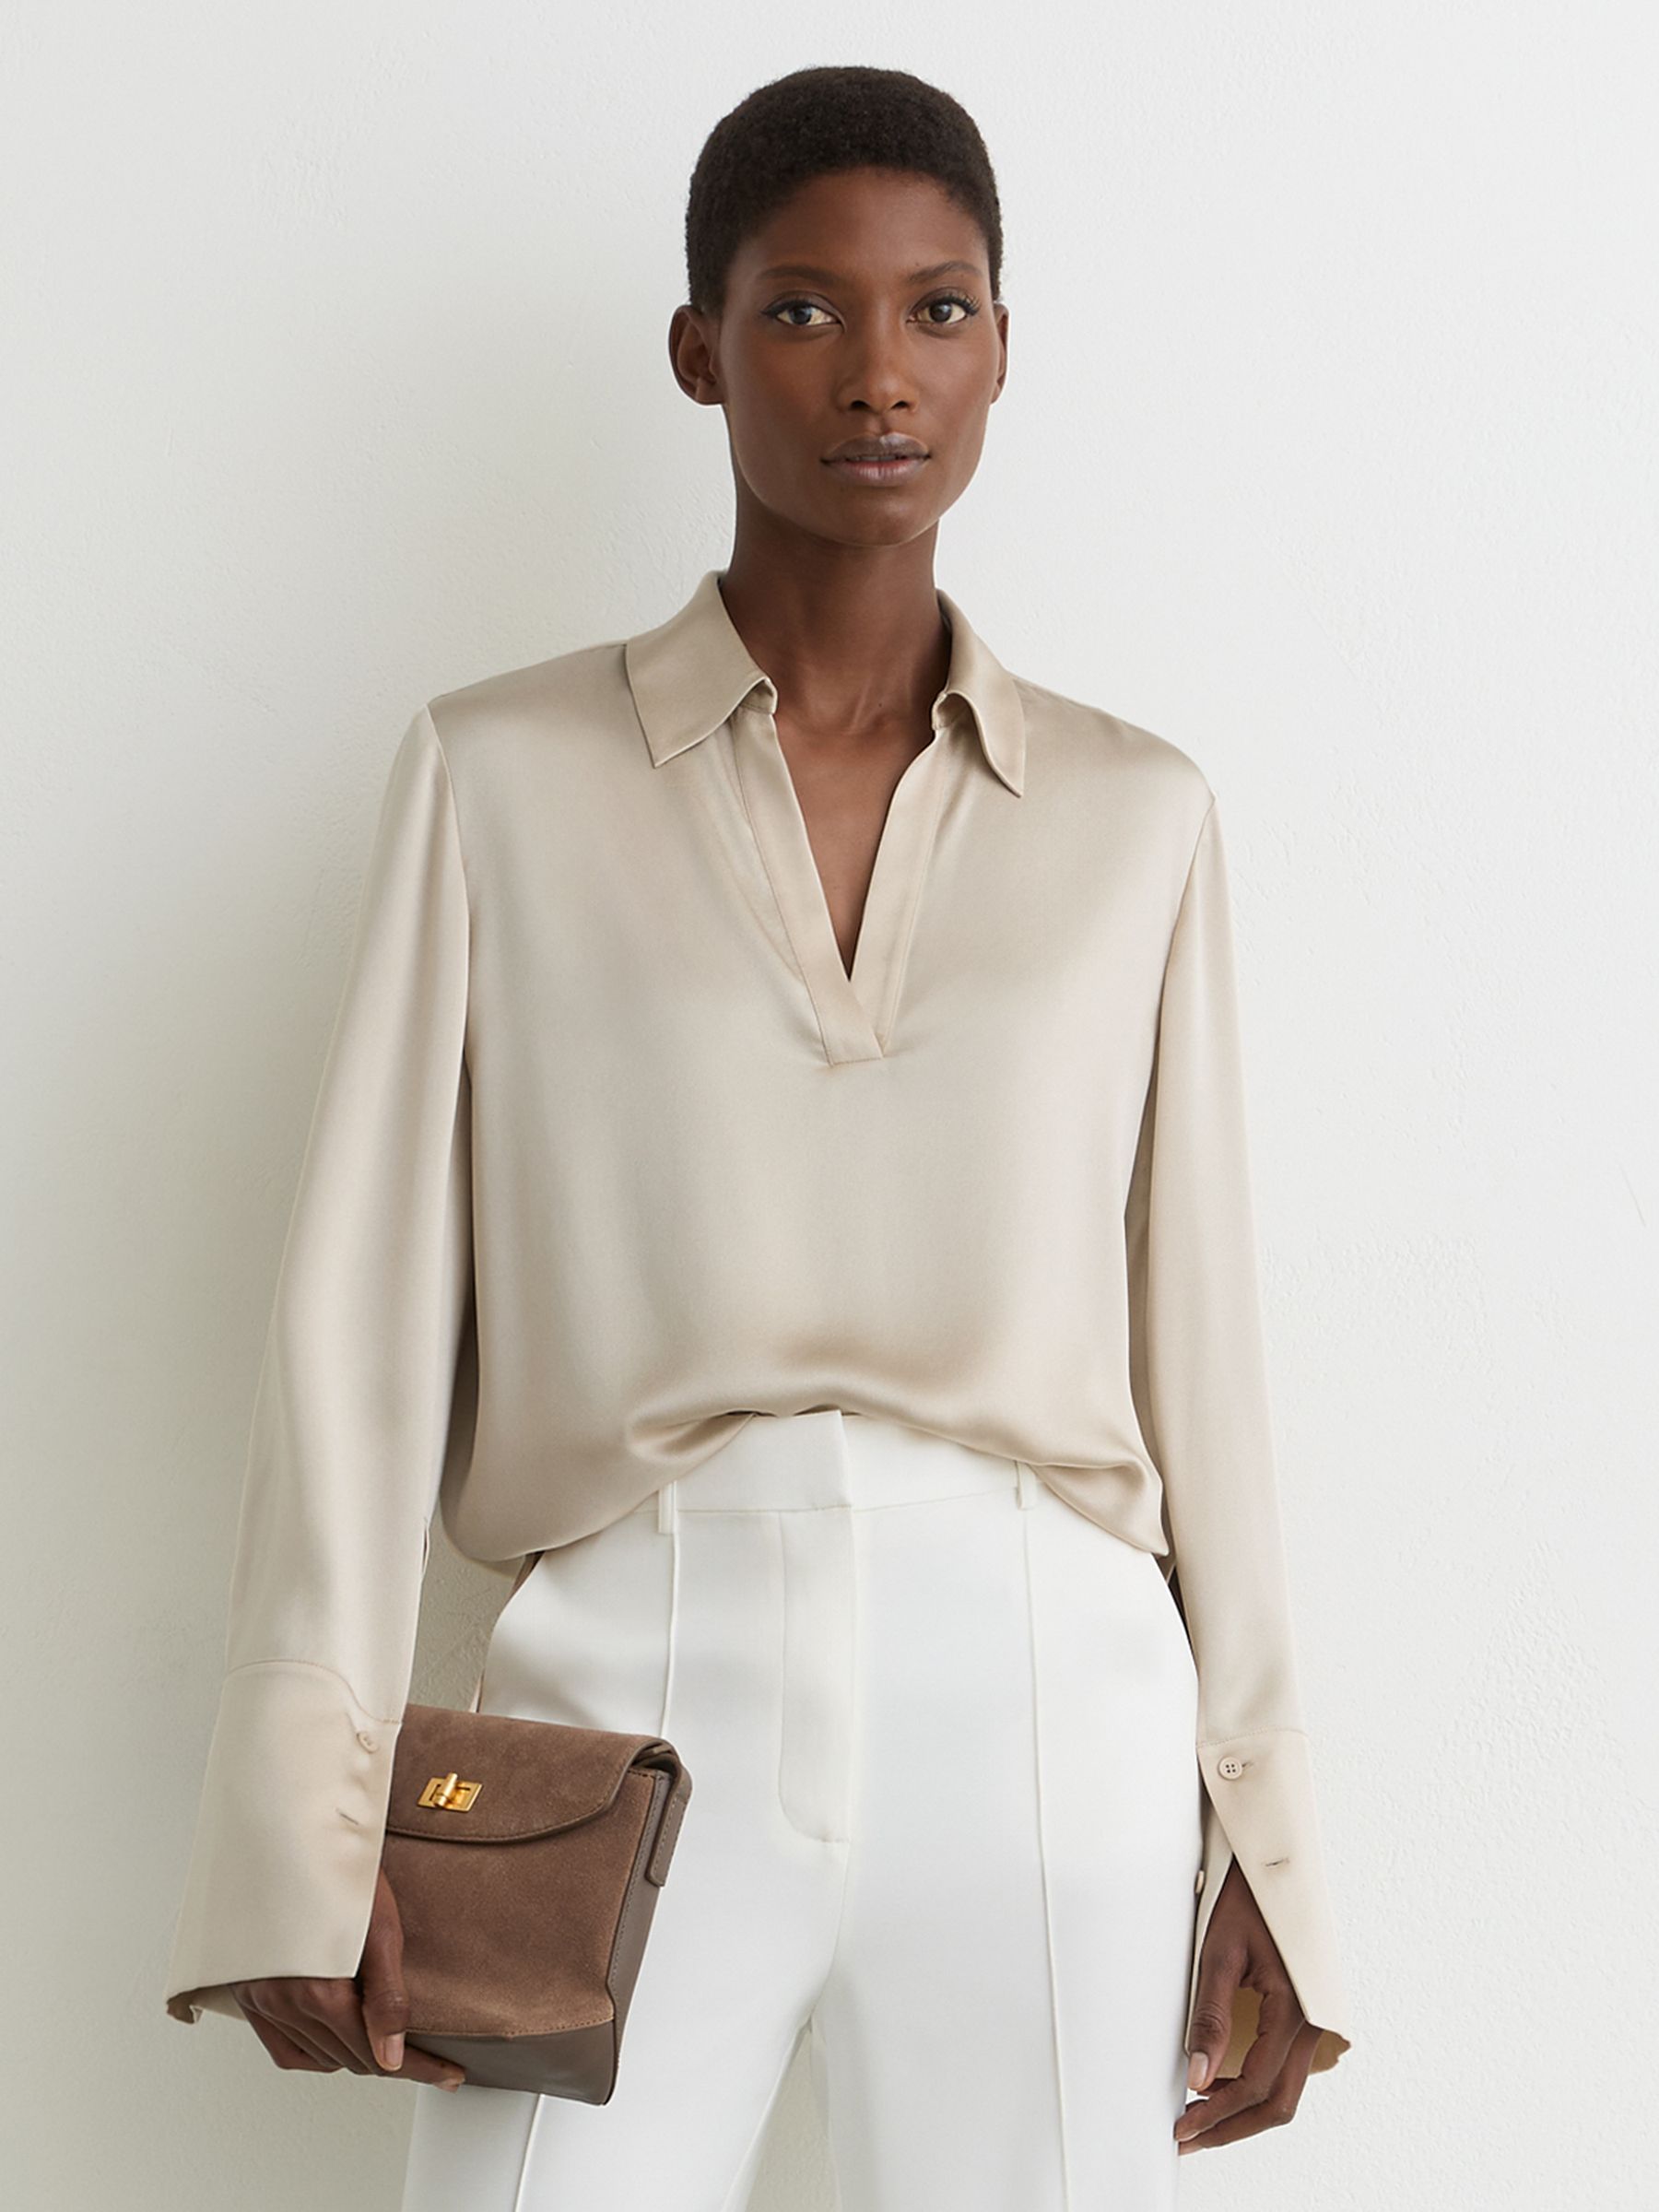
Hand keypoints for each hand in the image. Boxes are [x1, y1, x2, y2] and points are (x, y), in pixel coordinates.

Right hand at [229, 1867, 465, 2090]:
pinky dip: (314, 2052)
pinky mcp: (247, 1994)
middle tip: (426, 2053)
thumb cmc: (338, 1868)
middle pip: (349, 2058)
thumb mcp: (380, 1927)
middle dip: (391, 2060)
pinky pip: (283, 2048)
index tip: (446, 2074)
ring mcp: (260, 2001)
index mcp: (318, 1989)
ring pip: (319, 2056)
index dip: (417, 2066)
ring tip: (386, 2040)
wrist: (291, 1832)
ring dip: (355, 2055)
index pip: (376, 2052)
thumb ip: (387, 1997)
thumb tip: (393, 2055)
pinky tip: (337, 2040)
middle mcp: (283, 2003)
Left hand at [1174, 1859, 1320, 2153]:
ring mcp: (1315, 2022)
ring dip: (1243, 2112)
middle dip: (1232, 2126)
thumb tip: (1197, 2076)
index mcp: (1296, 2008)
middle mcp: (1314, 2022)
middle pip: (1278, 2102)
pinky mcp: (1306, 2018)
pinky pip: (1285, 2069)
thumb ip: (1209, 2017)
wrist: (1276, 1867)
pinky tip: (1220, 2087)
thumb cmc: (1247, 1901)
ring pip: (1284, 2091)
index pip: (1258, 2084)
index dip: (1219, 2112)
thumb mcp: (1219, 1953)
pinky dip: (1255, 2089)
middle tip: (1188, 2137)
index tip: (1184, 2125)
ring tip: (1198, 2119)